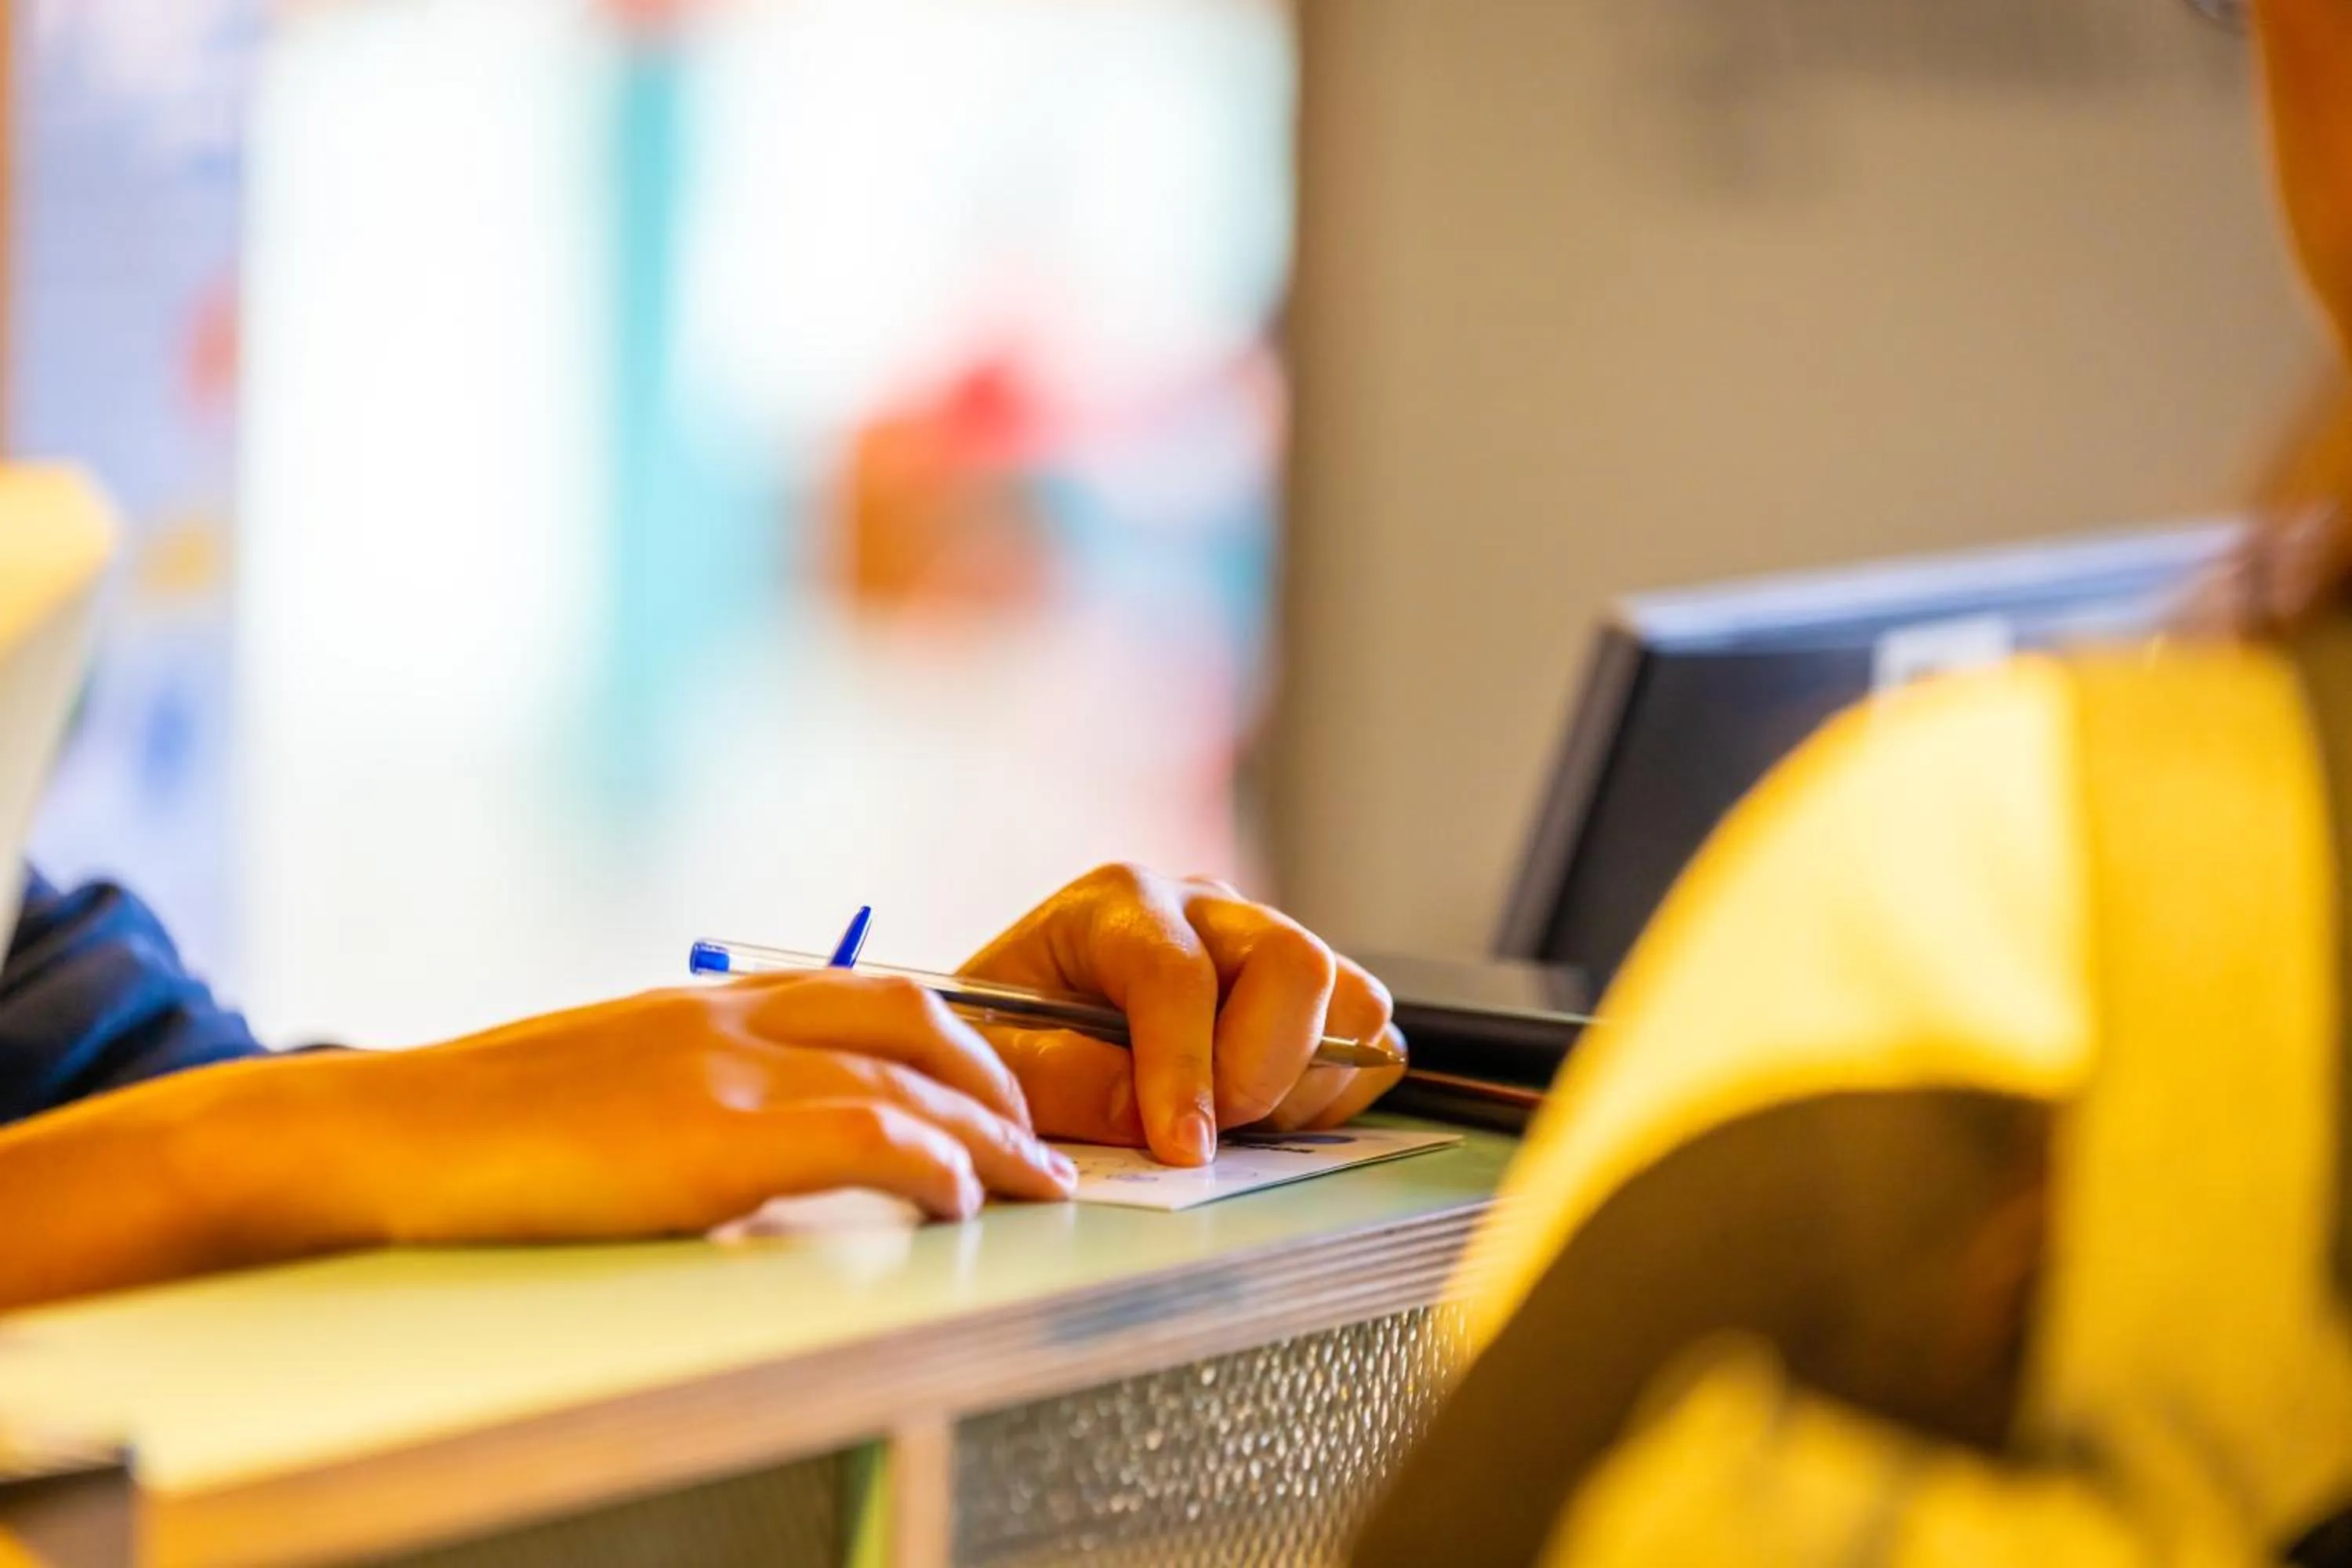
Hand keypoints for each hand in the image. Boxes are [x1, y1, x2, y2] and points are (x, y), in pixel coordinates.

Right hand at [342, 973, 1078, 1240]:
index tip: (995, 1089)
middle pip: (917, 1017)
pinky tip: (960, 1200)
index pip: (872, 992)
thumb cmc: (482, 1125)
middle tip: (1035, 1141)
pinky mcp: (711, 1140)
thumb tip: (746, 1139)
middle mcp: (733, 1019)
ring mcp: (725, 1072)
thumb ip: (692, 1089)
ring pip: (911, 1077)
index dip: (957, 1040)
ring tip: (1034, 1185)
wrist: (384, 1134)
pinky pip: (867, 1135)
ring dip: (991, 1134)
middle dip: (997, 1078)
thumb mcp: (611, 1080)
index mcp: (710, 1003)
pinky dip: (934, 1165)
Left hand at [961, 865, 1403, 1166]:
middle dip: (1259, 1069)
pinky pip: (1370, 1040)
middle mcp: (1207, 907)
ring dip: (1302, 1083)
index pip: (1179, 975)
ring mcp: (1268, 943)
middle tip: (1209, 1132)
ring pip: (1350, 1000)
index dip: (1185, 1069)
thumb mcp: (998, 1055)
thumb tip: (1145, 1115)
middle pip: (1295, 962)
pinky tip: (1264, 1111)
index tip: (1182, 1148)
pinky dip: (1332, 1091)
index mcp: (1120, 904)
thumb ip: (1058, 1078)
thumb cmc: (1011, 1031)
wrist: (1028, 1019)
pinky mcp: (1310, 991)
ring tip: (1233, 1118)